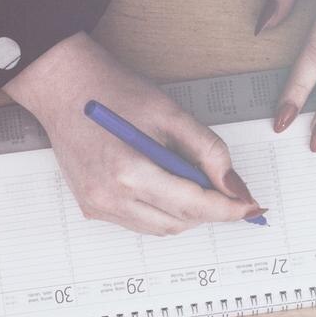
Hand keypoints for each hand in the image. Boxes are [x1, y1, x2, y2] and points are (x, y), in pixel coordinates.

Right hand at [3, 33, 262, 235]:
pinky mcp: (92, 209)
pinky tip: (164, 186)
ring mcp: (99, 207)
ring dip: (186, 214)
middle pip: (180, 222)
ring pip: (161, 229)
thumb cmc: (114, 92)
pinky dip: (161, 212)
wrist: (64, 88)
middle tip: (226, 190)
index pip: (193, 205)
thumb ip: (207, 150)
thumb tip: (234, 185)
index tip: (251, 207)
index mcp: (130, 172)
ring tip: (193, 183)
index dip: (227, 209)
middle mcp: (111, 197)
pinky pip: (139, 224)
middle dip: (209, 210)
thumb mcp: (170, 113)